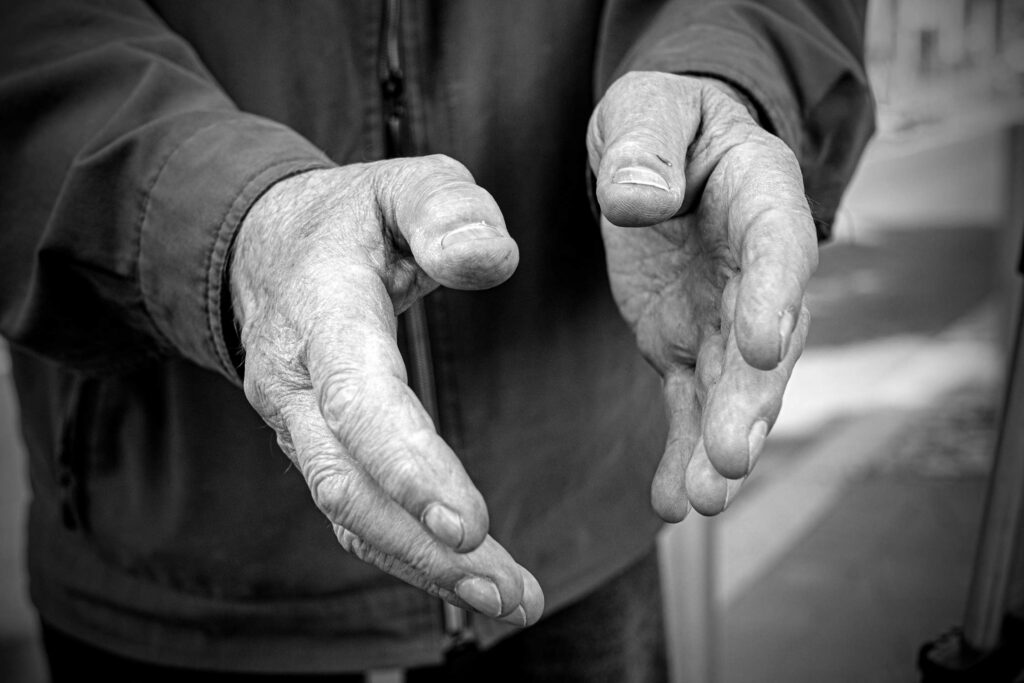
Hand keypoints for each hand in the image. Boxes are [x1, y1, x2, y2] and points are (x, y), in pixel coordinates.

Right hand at [231, 156, 542, 625]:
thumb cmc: (351, 218)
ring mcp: (300, 426)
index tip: (471, 525)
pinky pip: (355, 512)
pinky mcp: (319, 447)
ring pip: (352, 512)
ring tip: (511, 601)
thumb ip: (447, 209)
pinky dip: (408, 553)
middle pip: (350, 484)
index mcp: (322, 313)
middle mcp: (297, 383)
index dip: (409, 465)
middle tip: (510, 594)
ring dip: (425, 566)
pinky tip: (466, 579)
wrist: (266, 248)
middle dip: (425, 547)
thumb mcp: (403, 184)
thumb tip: (492, 260)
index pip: (359, 400)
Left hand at [587, 72, 817, 519]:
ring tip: (704, 500)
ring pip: (732, 389)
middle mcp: (757, 271)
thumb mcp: (647, 110)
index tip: (759, 348)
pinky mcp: (686, 347)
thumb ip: (645, 148)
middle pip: (764, 342)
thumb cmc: (662, 122)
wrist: (662, 155)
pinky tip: (670, 503)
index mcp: (762, 198)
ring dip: (721, 445)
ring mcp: (724, 317)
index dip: (772, 299)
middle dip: (750, 403)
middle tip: (732, 456)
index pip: (777, 250)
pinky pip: (689, 404)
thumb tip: (636, 204)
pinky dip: (682, 452)